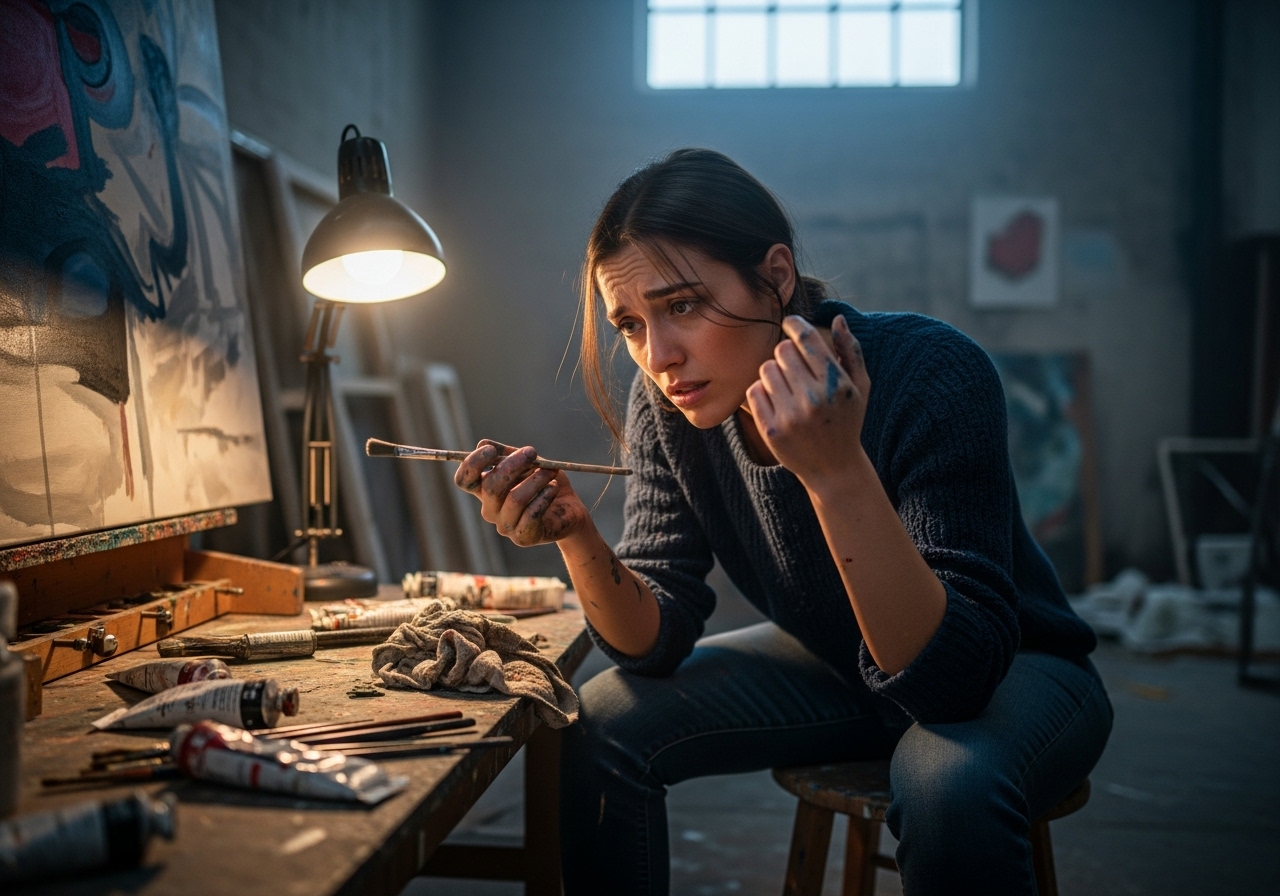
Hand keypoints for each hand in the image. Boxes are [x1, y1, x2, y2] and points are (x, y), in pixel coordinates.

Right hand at [453, 441, 590, 546]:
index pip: (464, 480)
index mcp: (485, 490)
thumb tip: (483, 444)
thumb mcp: (528, 462)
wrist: (569, 509)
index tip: (490, 450)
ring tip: (551, 471)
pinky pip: (531, 514)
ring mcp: (504, 526)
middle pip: (490, 486)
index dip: (472, 464)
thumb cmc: (544, 482)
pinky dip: (544, 497)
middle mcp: (490, 509)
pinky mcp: (522, 537)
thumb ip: (507, 454)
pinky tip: (553, 489)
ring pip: (514, 499)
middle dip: (512, 465)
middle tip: (531, 452)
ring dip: (536, 480)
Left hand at [745, 315, 870, 485]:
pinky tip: (777, 404)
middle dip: (787, 355)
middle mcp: (813, 399)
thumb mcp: (859, 387)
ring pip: (766, 369)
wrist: (834, 469)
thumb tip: (838, 318)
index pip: (805, 338)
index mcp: (835, 384)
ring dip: (774, 374)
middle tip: (795, 370)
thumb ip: (850, 350)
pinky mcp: (771, 430)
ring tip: (788, 389)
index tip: (790, 323)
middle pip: (781, 351)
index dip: (794, 324)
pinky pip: (754, 391)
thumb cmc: (847, 421)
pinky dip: (762, 393)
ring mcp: (790, 416)